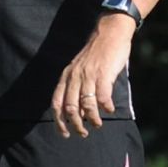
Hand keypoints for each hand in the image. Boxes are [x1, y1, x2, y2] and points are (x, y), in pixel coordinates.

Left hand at [51, 15, 134, 137]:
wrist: (110, 33)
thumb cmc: (97, 54)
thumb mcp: (80, 69)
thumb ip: (77, 87)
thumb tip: (80, 112)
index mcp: (66, 76)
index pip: (57, 103)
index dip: (58, 121)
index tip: (64, 133)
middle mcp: (75, 77)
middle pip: (70, 108)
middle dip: (76, 124)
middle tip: (83, 133)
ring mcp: (89, 75)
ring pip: (86, 105)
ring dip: (92, 118)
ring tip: (98, 124)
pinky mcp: (103, 73)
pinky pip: (103, 97)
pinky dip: (106, 107)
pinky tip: (110, 110)